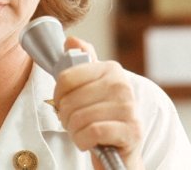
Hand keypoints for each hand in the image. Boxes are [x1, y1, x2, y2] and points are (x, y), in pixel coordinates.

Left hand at [53, 36, 143, 169]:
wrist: (121, 150)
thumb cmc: (101, 117)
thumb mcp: (91, 87)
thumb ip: (81, 62)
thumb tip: (71, 40)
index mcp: (111, 69)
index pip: (66, 77)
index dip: (58, 95)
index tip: (62, 103)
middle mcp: (122, 84)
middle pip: (70, 100)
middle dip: (66, 117)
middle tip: (75, 122)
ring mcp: (129, 107)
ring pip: (79, 118)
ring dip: (75, 131)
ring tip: (83, 132)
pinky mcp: (132, 130)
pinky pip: (92, 132)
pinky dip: (84, 141)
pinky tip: (90, 142)